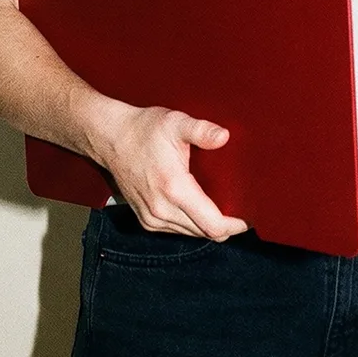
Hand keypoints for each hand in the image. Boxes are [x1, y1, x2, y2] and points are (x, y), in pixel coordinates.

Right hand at [97, 104, 249, 239]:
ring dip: (208, 226)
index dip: (234, 226)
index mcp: (174, 189)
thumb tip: (224, 136)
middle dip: (225, 226)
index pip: (212, 225)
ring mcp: (152, 218)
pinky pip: (176, 230)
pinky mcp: (145, 219)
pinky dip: (191, 224)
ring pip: (191, 233)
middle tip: (240, 212)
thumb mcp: (175, 123)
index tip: (247, 217)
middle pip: (204, 233)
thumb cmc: (143, 129)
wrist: (110, 137)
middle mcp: (162, 209)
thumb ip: (201, 130)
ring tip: (224, 210)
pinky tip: (200, 210)